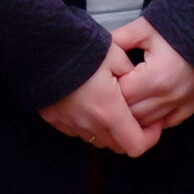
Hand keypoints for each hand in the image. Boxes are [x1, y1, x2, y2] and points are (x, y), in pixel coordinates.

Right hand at [37, 45, 160, 155]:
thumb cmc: (80, 49)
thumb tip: (134, 80)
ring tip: (109, 106)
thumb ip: (130, 73)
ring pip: (97, 139)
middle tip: (134, 113)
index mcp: (109, 111)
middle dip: (130, 134)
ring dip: (108, 130)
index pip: (137, 145)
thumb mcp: (115, 53)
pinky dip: (87, 124)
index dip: (150, 137)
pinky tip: (87, 104)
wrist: (40, 47)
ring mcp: (69, 124)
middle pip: (117, 146)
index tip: (153, 123)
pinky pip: (77, 130)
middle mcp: (89, 124)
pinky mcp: (54, 119)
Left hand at [111, 17, 193, 129]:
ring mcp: (181, 105)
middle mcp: (167, 98)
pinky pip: (165, 124)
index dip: (107, 91)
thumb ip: (119, 39)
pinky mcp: (191, 108)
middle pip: (131, 116)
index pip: (120, 98)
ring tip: (123, 103)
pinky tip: (144, 109)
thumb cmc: (179, 27)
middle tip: (108, 94)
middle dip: (117, 107)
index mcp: (154, 78)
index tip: (102, 82)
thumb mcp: (146, 27)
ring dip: (133, 117)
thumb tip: (98, 50)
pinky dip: (153, 120)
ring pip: (147, 124)